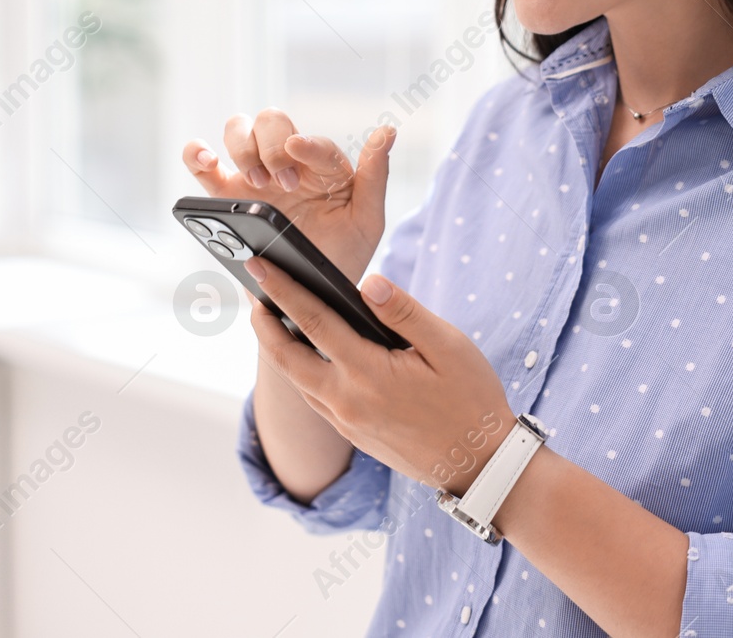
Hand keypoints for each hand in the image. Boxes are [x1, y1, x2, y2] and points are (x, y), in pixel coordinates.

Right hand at [182, 110, 394, 282]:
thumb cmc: (342, 255)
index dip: (307, 144)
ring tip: (257, 183)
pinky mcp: (226, 195)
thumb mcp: (367, 220)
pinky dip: (196, 152)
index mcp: (322, 166)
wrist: (307, 298)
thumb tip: (387, 131)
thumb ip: (374, 176)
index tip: (299, 152)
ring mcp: (254, 176)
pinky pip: (201, 163)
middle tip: (282, 184)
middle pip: (271, 122)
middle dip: (273, 146)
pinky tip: (206, 160)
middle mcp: (287, 163)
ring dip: (244, 148)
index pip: (313, 142)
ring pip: (238, 130)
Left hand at [241, 255, 516, 496]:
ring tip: (272, 319)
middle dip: (263, 323)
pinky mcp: (353, 436)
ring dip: (279, 349)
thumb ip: (403, 312)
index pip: (313, 322)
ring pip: (298, 381)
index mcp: (368, 374)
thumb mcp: (448, 347)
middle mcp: (347, 402)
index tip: (259, 266)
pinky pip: (315, 399)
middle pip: (287, 358)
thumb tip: (367, 282)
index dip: (282, 291)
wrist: (480, 465)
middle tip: (252, 292)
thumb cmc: (471, 399)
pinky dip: (302, 372)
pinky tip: (308, 356)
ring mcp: (347, 423)